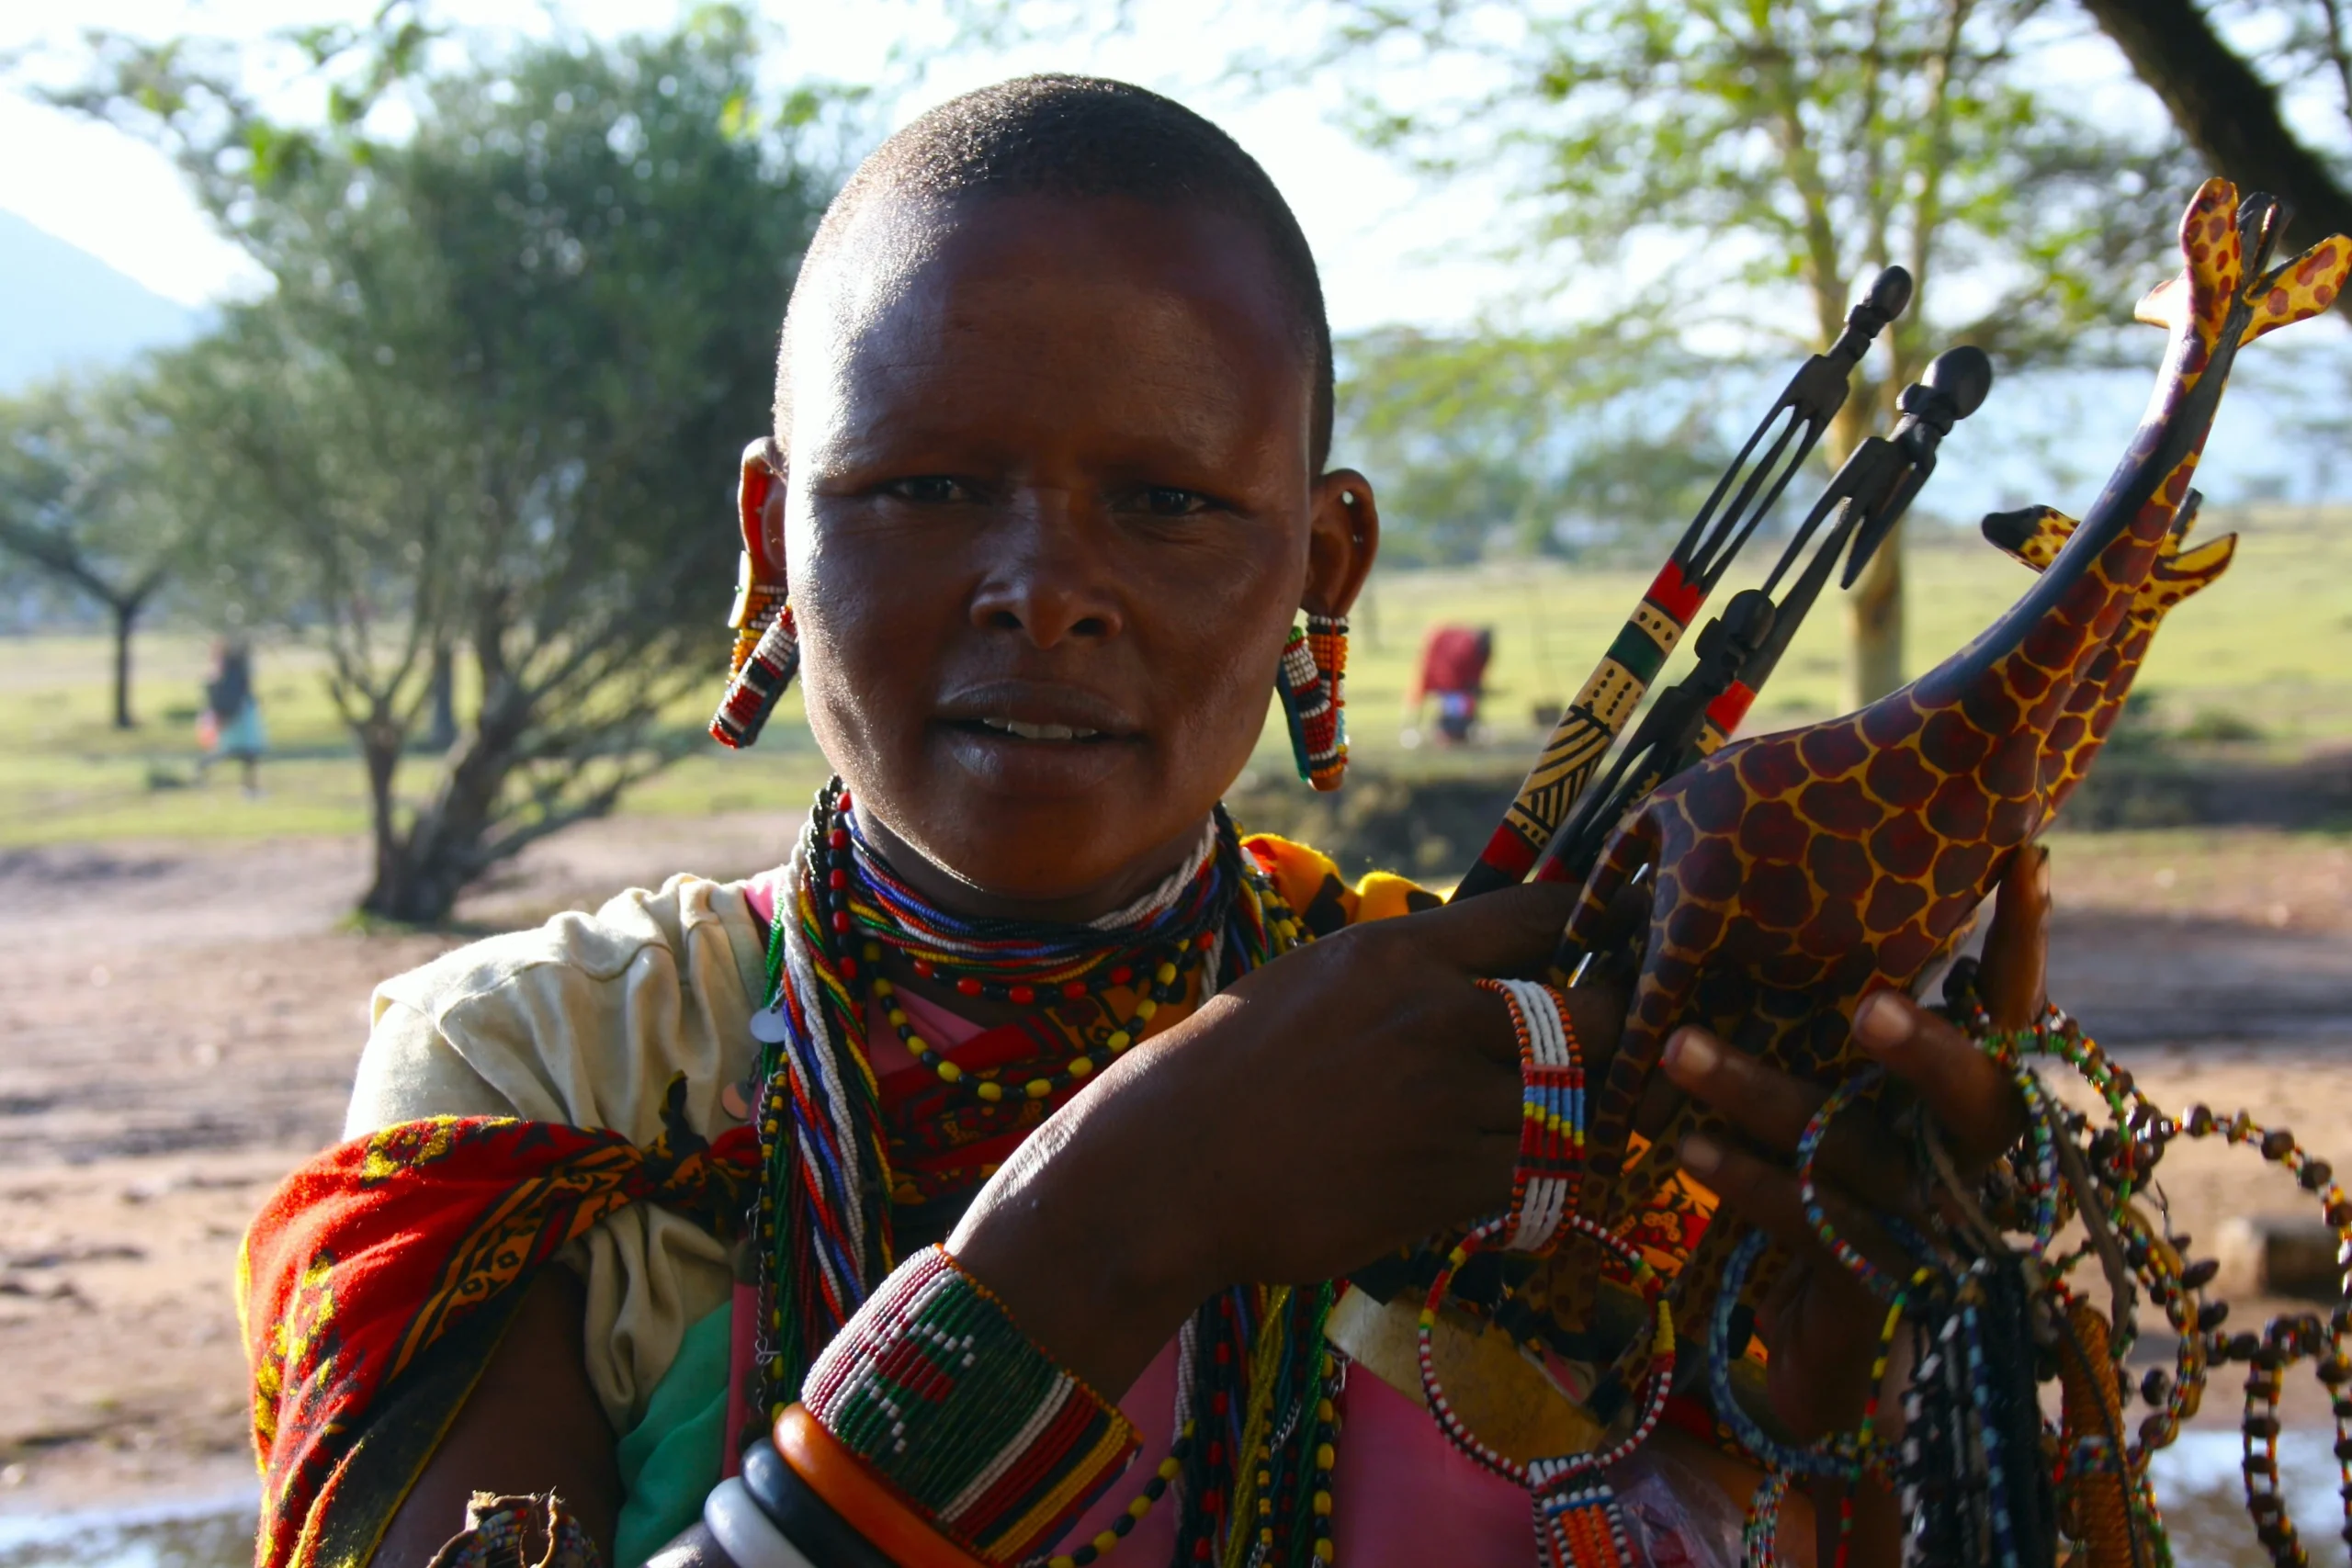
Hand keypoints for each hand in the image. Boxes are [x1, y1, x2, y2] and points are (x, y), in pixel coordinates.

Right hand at [951, 879, 1628, 1395]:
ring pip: (1577, 1105)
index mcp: (1401, 951)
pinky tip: (1515, 1180)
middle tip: (1624, 1045)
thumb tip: (1480, 959)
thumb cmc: (1226, 1071)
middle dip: (1622, 1030)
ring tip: (1568, 1124)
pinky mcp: (1446, 1181)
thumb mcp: (1315, 980)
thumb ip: (1404, 969)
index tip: (1625, 934)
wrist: (1168, 1170)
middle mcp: (1438, 1015)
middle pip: (1596, 1010)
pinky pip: (1540, 1176)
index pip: (1543, 914)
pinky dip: (1540, 1181)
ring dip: (1580, 1119)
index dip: (1599, 923)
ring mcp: (1448, 1100)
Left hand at [1661, 844, 2048, 1442]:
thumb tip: (1766, 898)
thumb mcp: (1841, 1102)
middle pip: (1978, 1099)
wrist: (1832, 1367)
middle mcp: (1982, 1168)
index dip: (2025, 946)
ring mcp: (1940, 1236)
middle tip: (1862, 1006)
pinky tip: (1680, 1148)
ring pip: (1858, 1152)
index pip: (2016, 1016)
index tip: (2025, 859)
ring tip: (1679, 1046)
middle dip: (1924, 1049)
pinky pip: (1811, 1224)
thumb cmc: (1833, 1193)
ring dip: (1761, 1093)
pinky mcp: (1881, 1295)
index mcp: (1984, 1105)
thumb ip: (1833, 1026)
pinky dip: (1743, 1180)